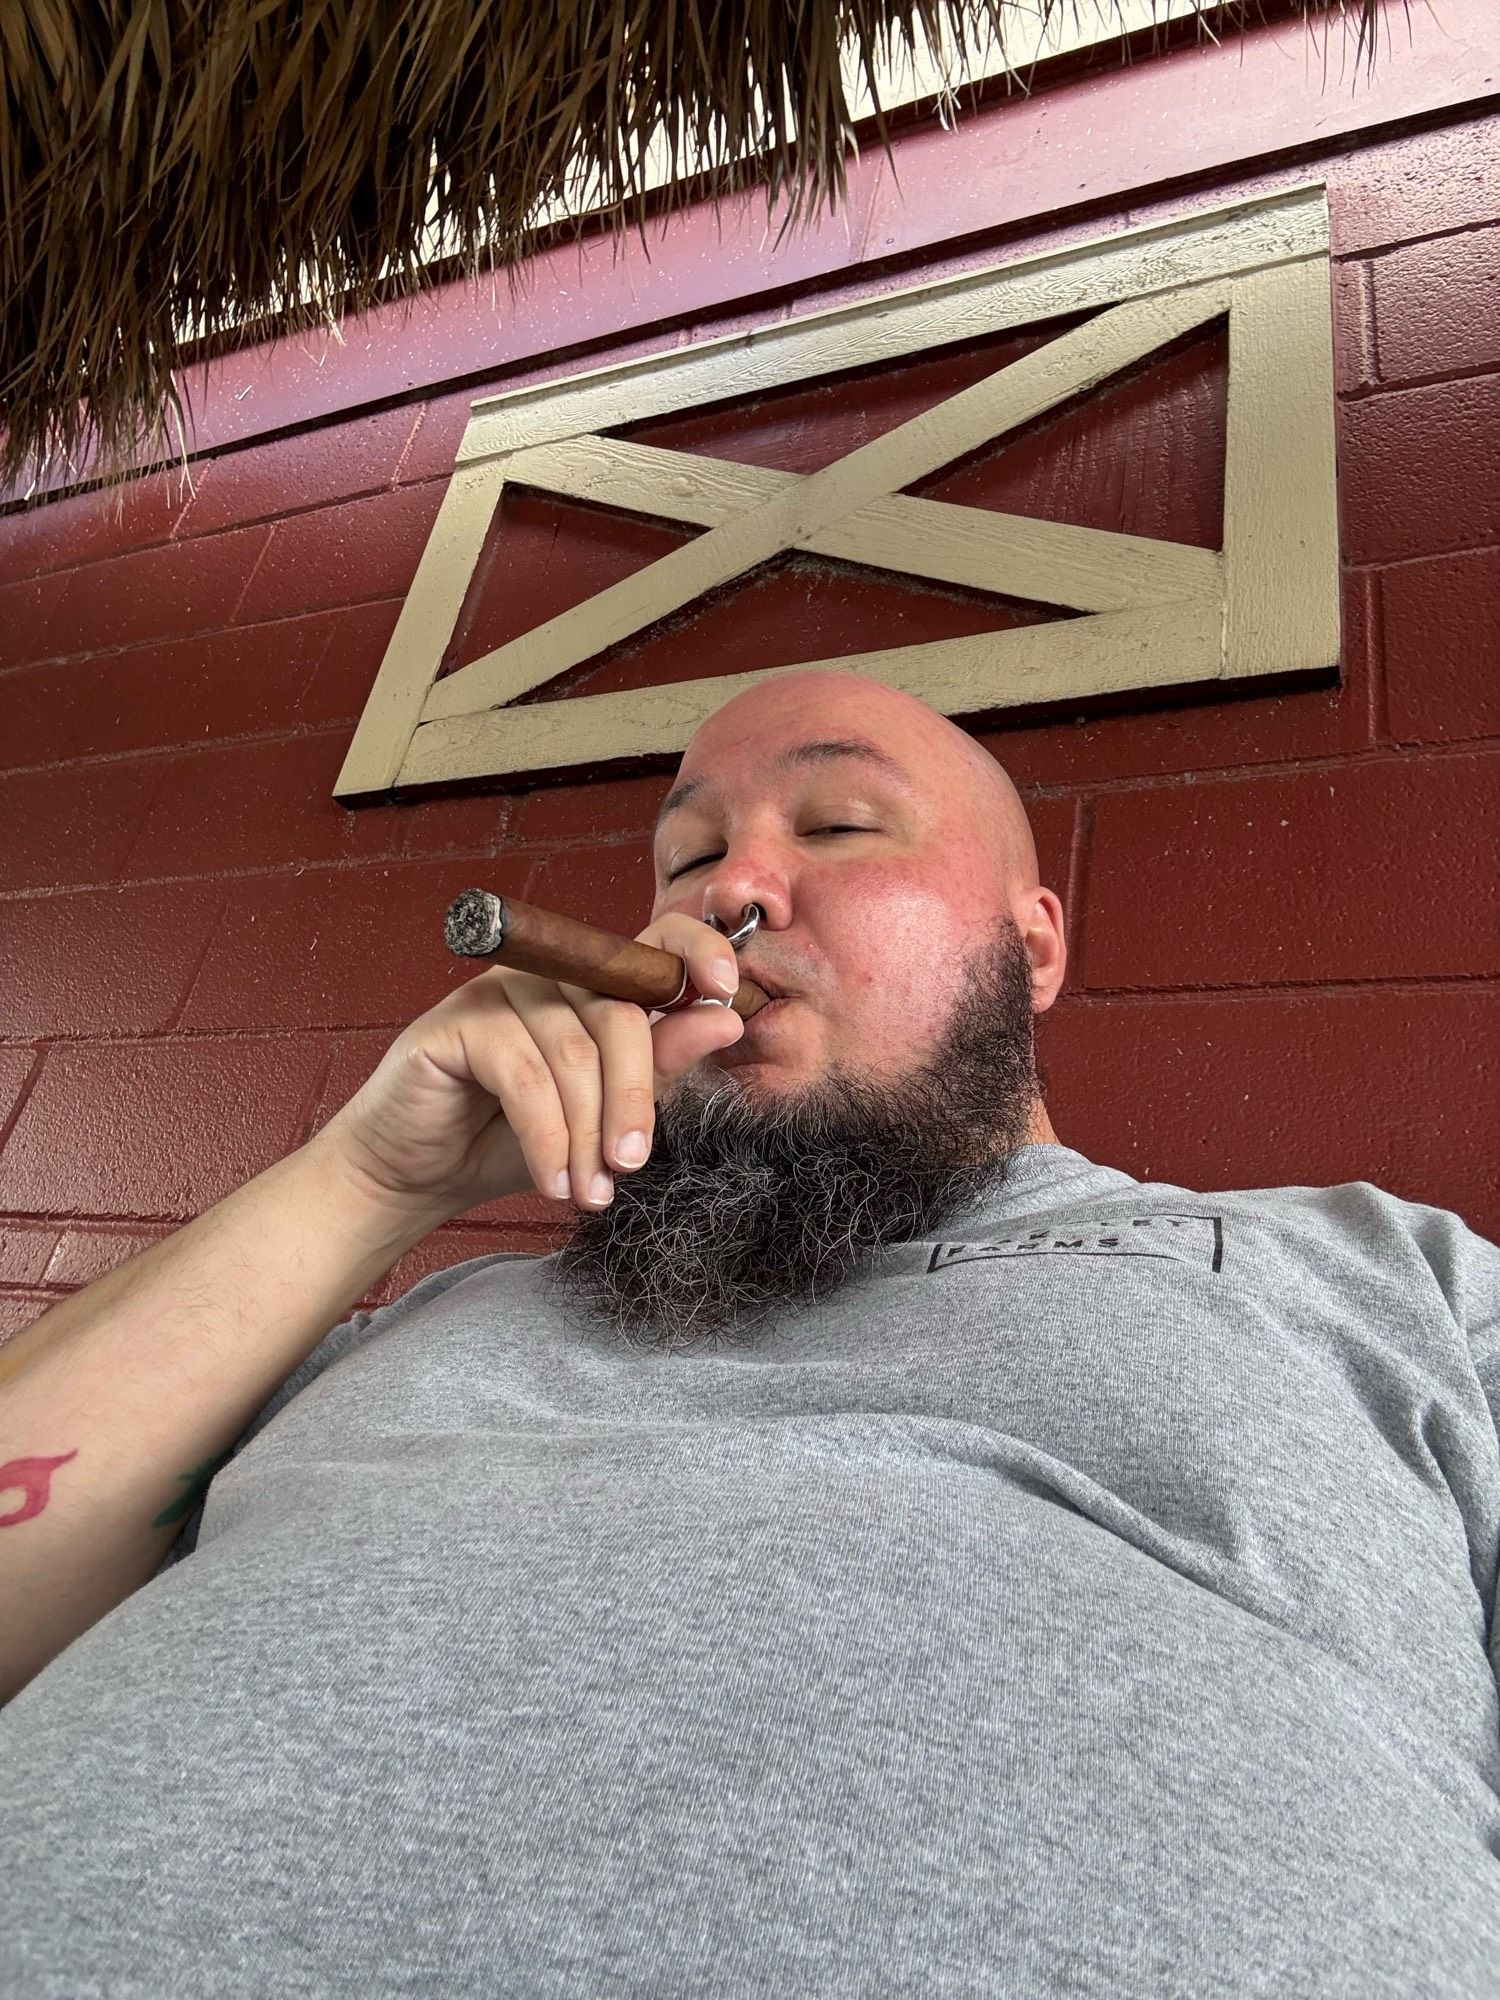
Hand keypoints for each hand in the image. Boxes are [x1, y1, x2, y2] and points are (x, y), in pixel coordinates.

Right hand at [307, 913, 745, 1222]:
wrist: (417, 1175)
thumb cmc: (512, 1141)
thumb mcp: (604, 1116)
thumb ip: (661, 1067)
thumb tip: (724, 1017)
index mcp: (596, 986)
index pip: (658, 943)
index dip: (700, 955)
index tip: (731, 997)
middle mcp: (552, 975)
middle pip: (619, 1015)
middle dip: (635, 1099)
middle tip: (631, 1166)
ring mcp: (500, 989)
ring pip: (574, 1053)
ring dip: (587, 1134)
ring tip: (589, 1193)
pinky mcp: (455, 1021)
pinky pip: (524, 1075)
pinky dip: (546, 1137)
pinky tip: (552, 1179)